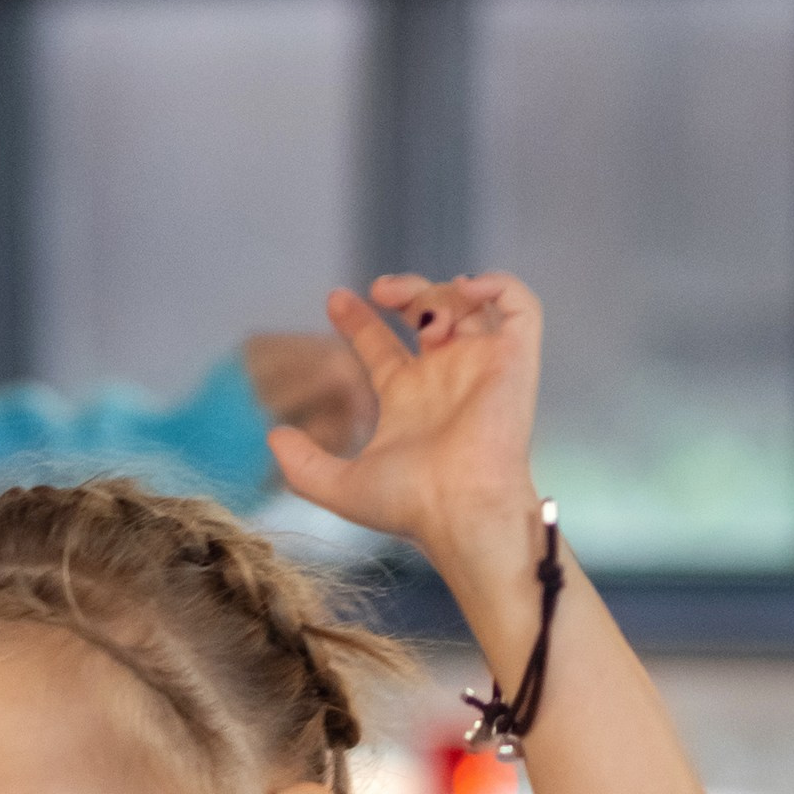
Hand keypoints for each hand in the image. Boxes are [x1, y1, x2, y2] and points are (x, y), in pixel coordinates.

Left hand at [264, 275, 543, 561]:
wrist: (462, 511)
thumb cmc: (411, 507)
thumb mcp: (340, 487)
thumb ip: (303, 465)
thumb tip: (273, 437)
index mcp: (408, 399)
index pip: (383, 346)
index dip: (358, 319)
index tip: (334, 299)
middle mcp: (445, 377)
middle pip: (426, 312)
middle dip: (404, 289)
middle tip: (379, 292)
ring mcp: (481, 365)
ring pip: (467, 303)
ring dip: (439, 293)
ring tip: (420, 319)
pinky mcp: (516, 358)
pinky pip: (520, 304)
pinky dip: (497, 282)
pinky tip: (466, 288)